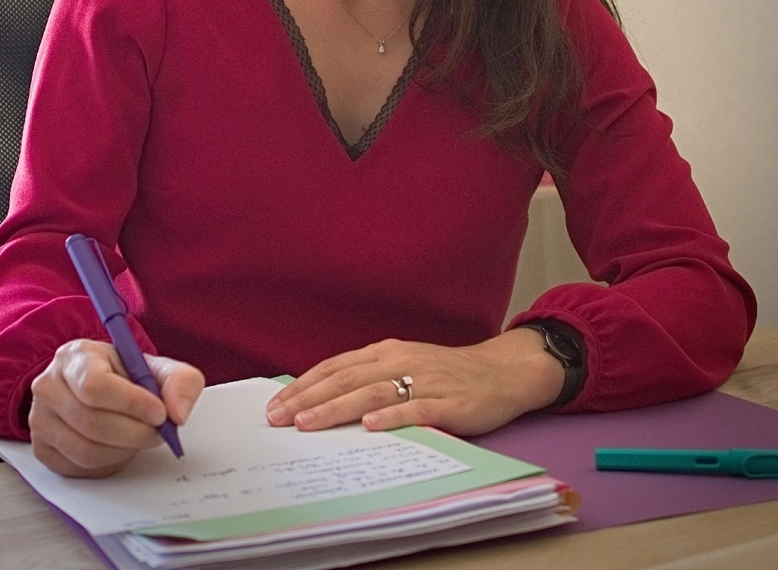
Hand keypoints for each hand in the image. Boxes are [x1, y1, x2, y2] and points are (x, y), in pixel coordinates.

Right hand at [29, 339, 204, 476]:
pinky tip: (120, 447)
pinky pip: (79, 468)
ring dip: (124, 450)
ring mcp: (40, 419)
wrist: (95, 385)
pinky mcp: (41, 449)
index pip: (96, 385)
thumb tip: (178, 413)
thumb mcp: (155, 366)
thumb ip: (179, 381)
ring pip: (86, 450)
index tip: (160, 413)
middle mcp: (49, 386)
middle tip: (159, 432)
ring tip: (140, 437)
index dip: (132, 403)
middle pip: (92, 422)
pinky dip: (108, 463)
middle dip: (135, 433)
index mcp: (75, 356)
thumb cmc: (123, 375)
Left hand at [265, 329, 564, 435]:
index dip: (304, 384)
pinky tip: (371, 426)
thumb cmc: (447, 372)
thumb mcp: (404, 363)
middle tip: (278, 418)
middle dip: (308, 399)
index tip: (276, 403)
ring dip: (337, 408)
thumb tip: (325, 395)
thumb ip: (371, 376)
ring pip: (372, 393)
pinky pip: (416, 409)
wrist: (500, 371)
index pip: (336, 366)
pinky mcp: (448, 402)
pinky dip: (392, 417)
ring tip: (309, 424)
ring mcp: (424, 380)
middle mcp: (399, 361)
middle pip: (346, 379)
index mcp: (386, 351)